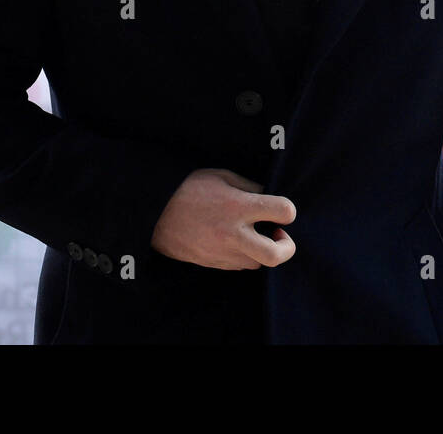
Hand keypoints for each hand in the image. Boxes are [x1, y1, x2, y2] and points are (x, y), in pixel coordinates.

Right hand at [151, 168, 296, 269]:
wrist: (153, 213)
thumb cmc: (187, 189)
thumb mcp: (220, 176)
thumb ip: (248, 187)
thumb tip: (268, 197)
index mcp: (237, 207)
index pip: (283, 212)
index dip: (288, 210)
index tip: (281, 209)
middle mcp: (233, 234)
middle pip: (275, 255)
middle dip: (287, 247)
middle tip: (280, 234)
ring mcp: (222, 253)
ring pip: (257, 263)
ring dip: (262, 250)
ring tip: (252, 234)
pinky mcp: (213, 264)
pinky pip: (239, 266)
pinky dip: (244, 255)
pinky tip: (235, 240)